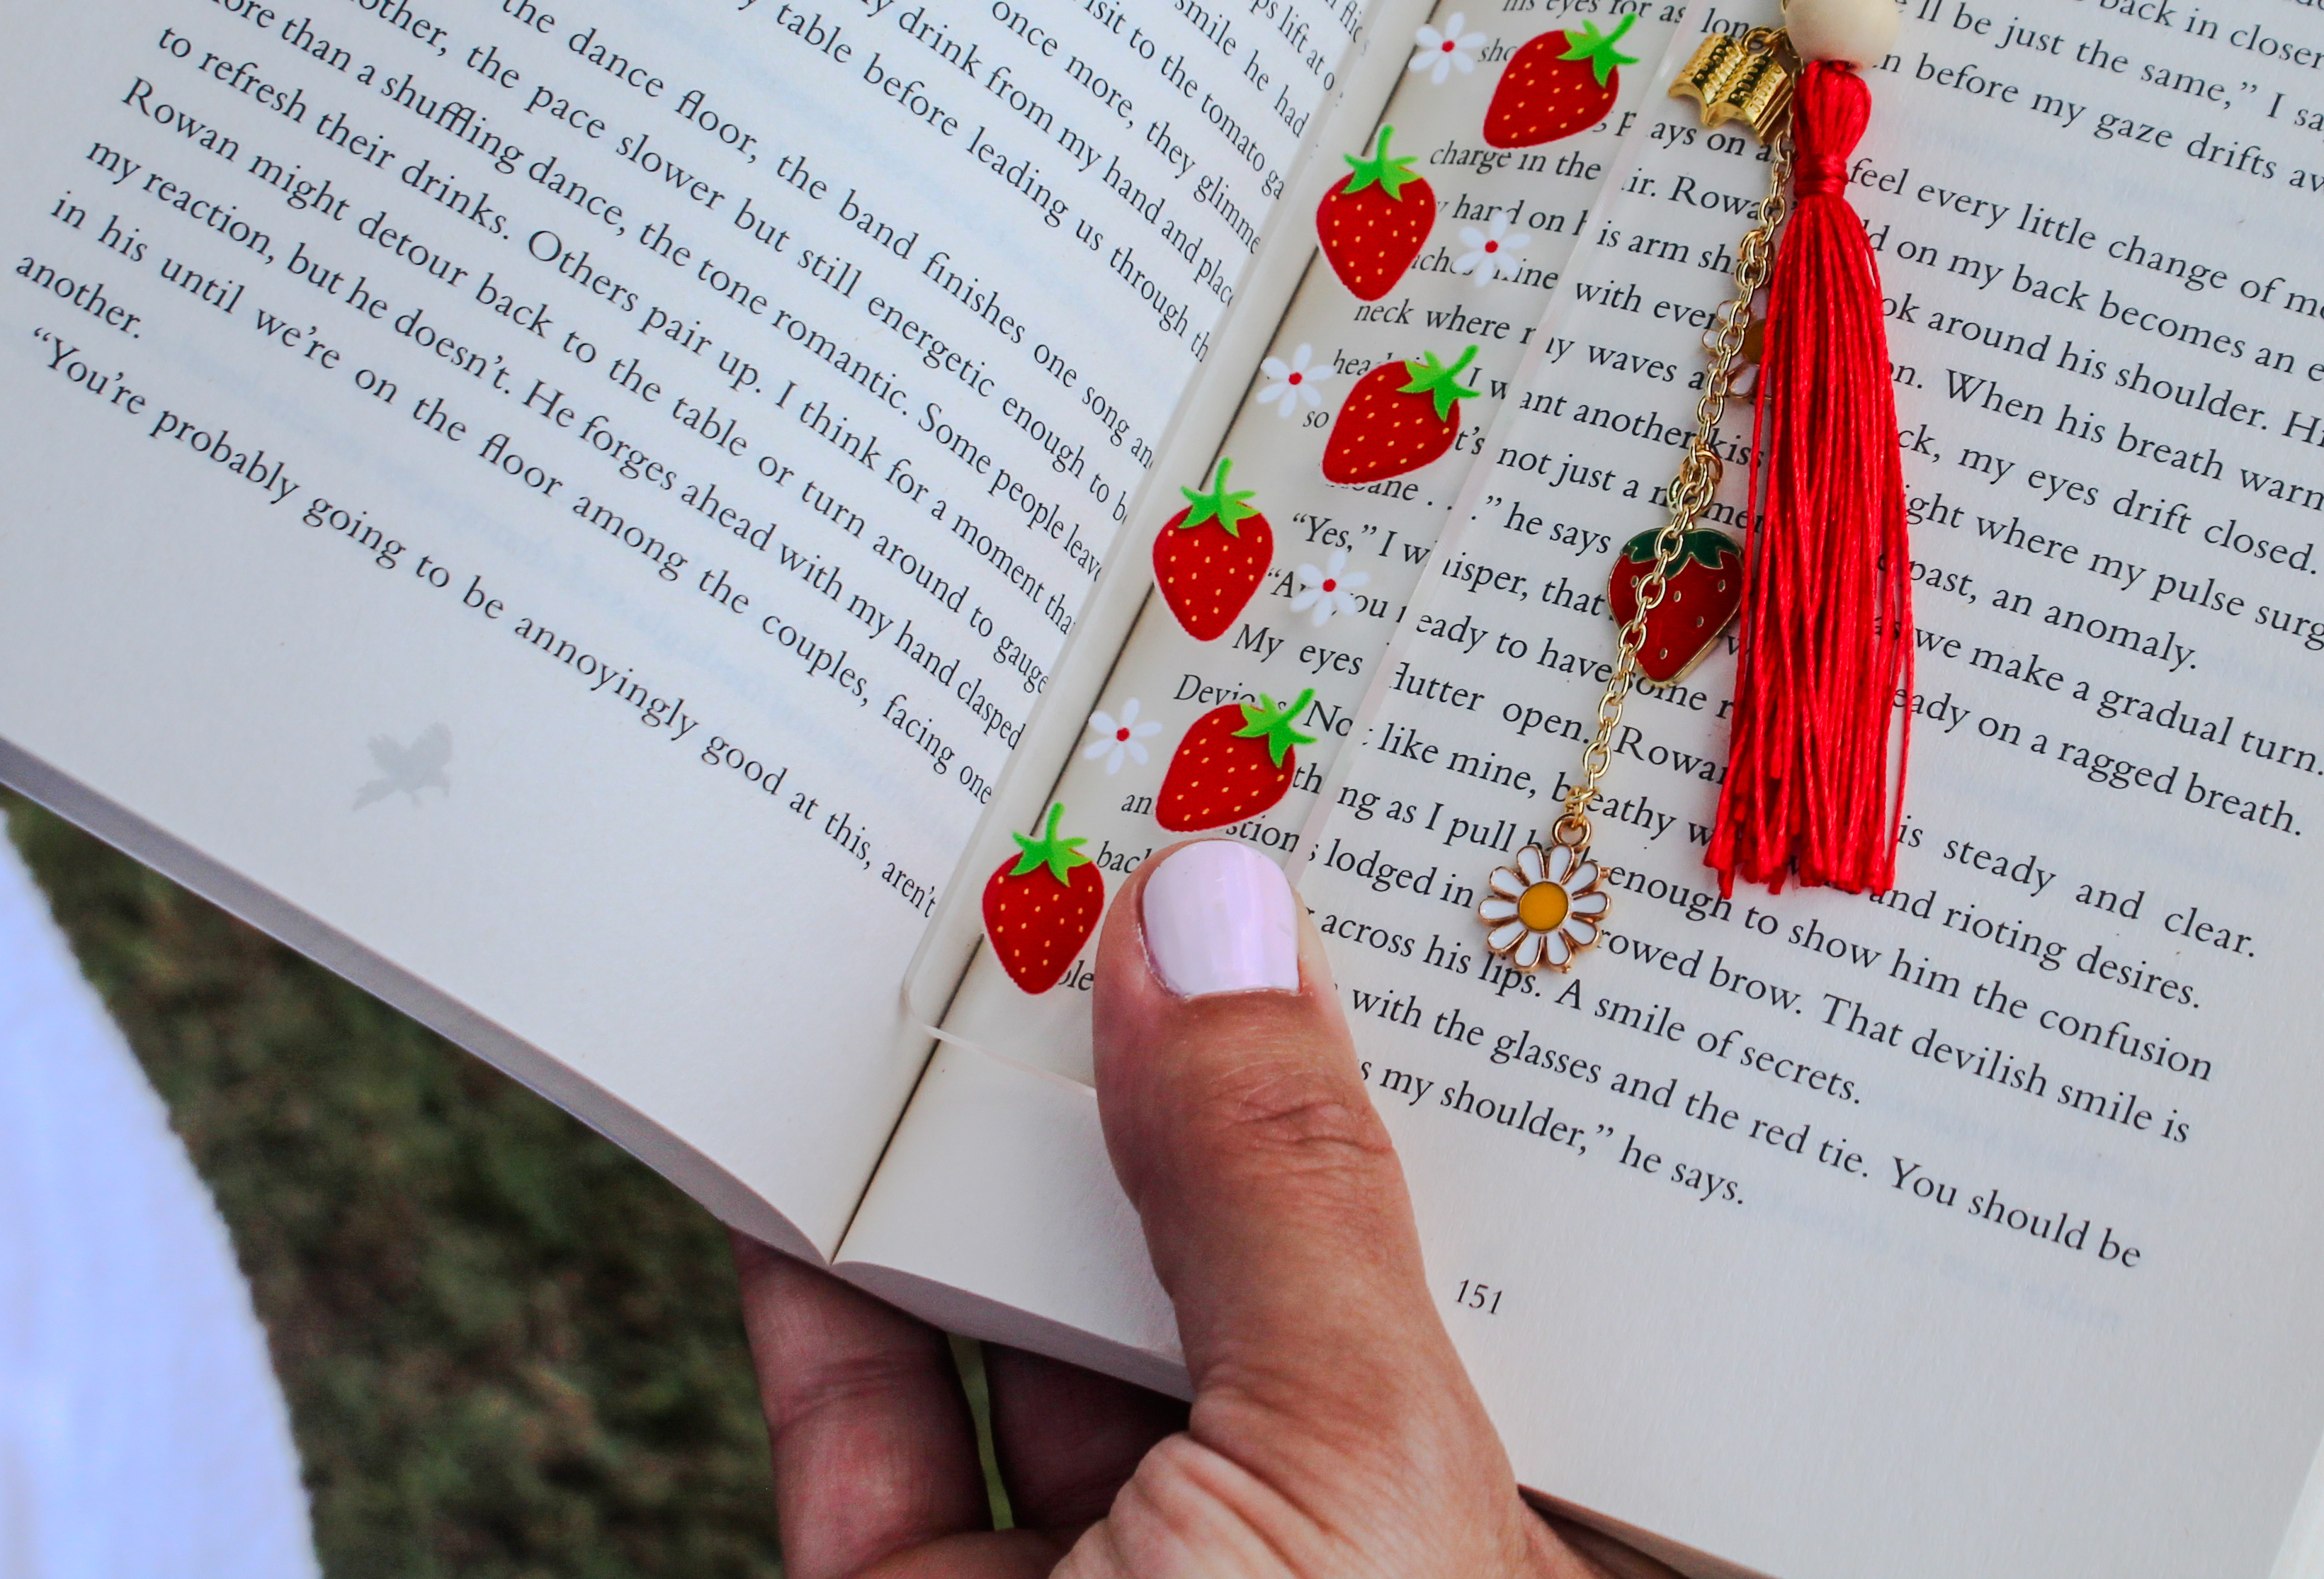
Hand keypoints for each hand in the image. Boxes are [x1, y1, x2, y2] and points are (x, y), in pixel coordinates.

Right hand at [734, 842, 1667, 1577]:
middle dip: (1196, 1053)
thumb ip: (1277, 1191)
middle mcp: (1314, 1550)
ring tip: (983, 896)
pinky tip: (822, 1088)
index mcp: (1496, 1528)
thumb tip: (1214, 904)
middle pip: (1249, 1258)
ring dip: (996, 1128)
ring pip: (1044, 1317)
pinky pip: (860, 1418)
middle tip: (1161, 818)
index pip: (1501, 1251)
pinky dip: (822, 1258)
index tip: (1392, 842)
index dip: (1447, 1051)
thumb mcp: (1351, 1467)